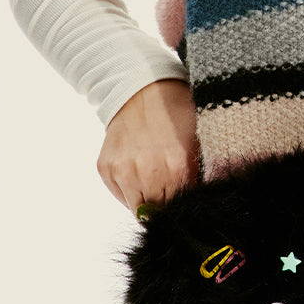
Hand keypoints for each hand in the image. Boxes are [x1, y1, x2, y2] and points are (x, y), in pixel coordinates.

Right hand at [97, 80, 199, 214]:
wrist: (142, 90)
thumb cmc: (175, 116)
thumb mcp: (197, 146)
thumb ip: (195, 179)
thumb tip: (192, 207)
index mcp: (177, 167)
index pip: (179, 209)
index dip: (181, 207)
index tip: (182, 201)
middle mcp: (148, 172)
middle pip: (157, 212)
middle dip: (164, 204)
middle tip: (168, 188)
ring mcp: (123, 170)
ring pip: (136, 208)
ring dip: (145, 199)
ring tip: (152, 178)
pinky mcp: (106, 168)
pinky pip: (120, 195)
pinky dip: (129, 189)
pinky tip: (137, 170)